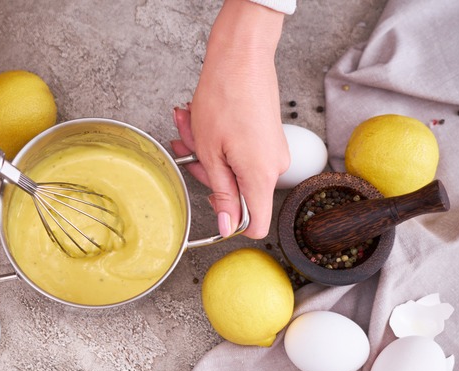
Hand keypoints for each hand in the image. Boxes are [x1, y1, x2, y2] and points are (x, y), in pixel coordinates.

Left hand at [171, 0, 289, 238]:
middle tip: (185, 147)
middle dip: (205, 170)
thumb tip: (226, 226)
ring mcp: (272, 151)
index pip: (255, 225)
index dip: (230, 221)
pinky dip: (217, 139)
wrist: (242, 56)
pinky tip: (200, 119)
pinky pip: (239, 150)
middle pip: (236, 191)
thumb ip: (221, 192)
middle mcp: (273, 167)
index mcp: (260, 177)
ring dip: (205, 149)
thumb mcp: (210, 152)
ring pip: (232, 166)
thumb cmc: (224, 97)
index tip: (210, 203)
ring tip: (189, 123)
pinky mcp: (268, 137)